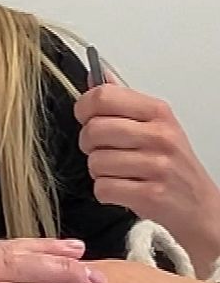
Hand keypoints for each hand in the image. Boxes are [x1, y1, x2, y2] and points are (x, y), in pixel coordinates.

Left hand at [75, 79, 219, 272]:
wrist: (199, 206)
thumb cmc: (171, 164)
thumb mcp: (154, 125)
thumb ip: (122, 100)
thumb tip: (96, 76)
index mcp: (157, 112)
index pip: (102, 96)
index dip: (84, 108)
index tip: (87, 118)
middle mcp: (160, 136)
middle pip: (93, 130)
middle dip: (89, 145)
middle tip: (104, 151)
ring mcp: (157, 165)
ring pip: (95, 162)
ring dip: (98, 172)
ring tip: (119, 173)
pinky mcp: (150, 194)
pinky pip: (103, 188)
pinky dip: (106, 193)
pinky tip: (123, 190)